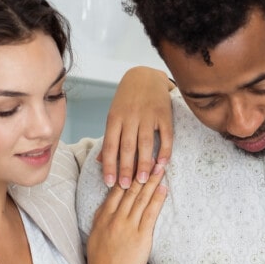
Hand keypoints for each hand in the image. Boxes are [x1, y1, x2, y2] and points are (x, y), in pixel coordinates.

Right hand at [71, 165, 166, 263]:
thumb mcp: (95, 237)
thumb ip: (103, 220)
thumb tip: (109, 208)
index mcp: (102, 217)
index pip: (116, 189)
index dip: (126, 173)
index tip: (133, 159)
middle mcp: (114, 218)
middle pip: (130, 189)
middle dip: (141, 170)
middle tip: (151, 154)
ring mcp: (127, 226)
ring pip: (141, 198)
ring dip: (152, 180)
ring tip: (161, 166)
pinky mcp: (140, 236)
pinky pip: (150, 213)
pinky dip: (157, 198)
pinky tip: (163, 187)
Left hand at [99, 66, 173, 188]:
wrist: (145, 76)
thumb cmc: (127, 100)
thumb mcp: (114, 116)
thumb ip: (109, 139)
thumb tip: (99, 162)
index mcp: (114, 118)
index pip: (110, 146)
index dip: (109, 166)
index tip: (110, 183)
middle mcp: (130, 117)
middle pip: (127, 147)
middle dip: (126, 169)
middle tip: (126, 187)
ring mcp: (148, 116)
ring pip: (145, 143)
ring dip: (144, 164)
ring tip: (143, 181)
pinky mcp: (164, 115)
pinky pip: (165, 136)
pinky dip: (164, 152)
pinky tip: (162, 165)